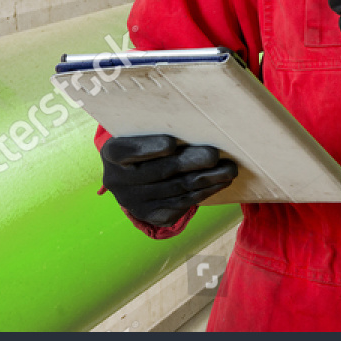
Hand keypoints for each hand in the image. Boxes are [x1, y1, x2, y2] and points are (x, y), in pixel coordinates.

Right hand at [100, 134, 238, 226]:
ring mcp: (135, 202)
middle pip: (160, 171)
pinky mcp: (152, 215)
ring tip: (228, 169)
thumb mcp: (142, 132)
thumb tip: (198, 126)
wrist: (134, 176)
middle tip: (214, 154)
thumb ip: (160, 128)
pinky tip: (219, 183)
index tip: (170, 143)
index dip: (148, 148)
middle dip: (191, 162)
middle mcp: (119, 181)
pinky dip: (204, 192)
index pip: (127, 151)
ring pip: (177, 189)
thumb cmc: (145, 143)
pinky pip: (182, 204)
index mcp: (112, 153)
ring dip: (207, 180)